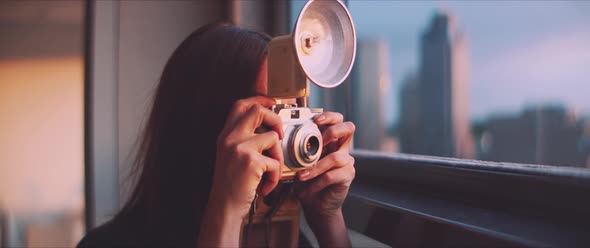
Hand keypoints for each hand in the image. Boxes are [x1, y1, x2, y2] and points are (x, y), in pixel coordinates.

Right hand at [198, 96, 283, 246]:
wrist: (224, 208)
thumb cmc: (232, 185)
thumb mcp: (232, 156)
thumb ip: (245, 139)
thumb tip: (270, 128)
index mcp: (226, 135)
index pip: (241, 105)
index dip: (258, 99)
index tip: (271, 101)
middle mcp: (230, 138)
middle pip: (258, 111)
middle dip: (275, 119)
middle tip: (279, 134)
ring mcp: (240, 148)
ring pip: (273, 138)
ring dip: (277, 158)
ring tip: (269, 172)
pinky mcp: (251, 161)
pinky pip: (276, 162)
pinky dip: (275, 177)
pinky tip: (265, 186)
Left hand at [295, 111, 355, 246]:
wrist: (315, 205)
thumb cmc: (306, 182)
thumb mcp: (297, 163)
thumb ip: (294, 151)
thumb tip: (281, 139)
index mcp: (330, 141)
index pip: (337, 120)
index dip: (328, 116)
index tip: (314, 120)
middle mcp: (341, 148)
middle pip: (349, 128)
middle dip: (333, 131)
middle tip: (320, 140)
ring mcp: (347, 162)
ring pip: (337, 156)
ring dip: (316, 167)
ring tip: (302, 176)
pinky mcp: (347, 176)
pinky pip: (332, 175)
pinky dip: (317, 181)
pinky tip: (308, 188)